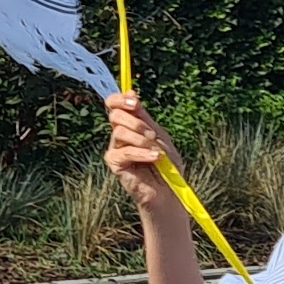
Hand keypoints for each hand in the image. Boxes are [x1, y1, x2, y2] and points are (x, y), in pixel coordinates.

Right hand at [101, 91, 181, 212]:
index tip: (134, 102)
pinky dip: (142, 154)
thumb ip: (144, 117)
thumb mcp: (159, 136)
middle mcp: (119, 135)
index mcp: (130, 125)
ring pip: (119, 132)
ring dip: (142, 140)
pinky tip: (155, 158)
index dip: (120, 99)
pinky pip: (124, 152)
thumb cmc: (166, 164)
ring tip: (157, 151)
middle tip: (152, 135)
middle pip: (115, 115)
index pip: (114, 104)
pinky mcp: (114, 163)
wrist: (169, 190)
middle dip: (135, 122)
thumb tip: (131, 93)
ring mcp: (115, 149)